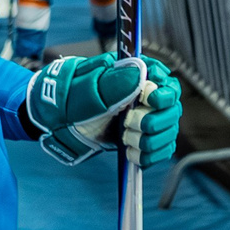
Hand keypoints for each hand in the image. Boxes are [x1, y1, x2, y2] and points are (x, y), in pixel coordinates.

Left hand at [26, 53, 178, 167]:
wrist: (57, 123)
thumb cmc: (70, 99)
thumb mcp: (88, 89)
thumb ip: (114, 82)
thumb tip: (140, 73)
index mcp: (137, 76)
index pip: (167, 84)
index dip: (162, 95)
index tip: (147, 101)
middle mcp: (147, 96)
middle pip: (172, 112)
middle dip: (151, 123)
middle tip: (126, 124)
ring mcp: (147, 118)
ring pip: (167, 134)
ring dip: (147, 141)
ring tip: (124, 138)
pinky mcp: (143, 138)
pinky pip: (161, 151)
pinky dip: (147, 156)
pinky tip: (130, 152)